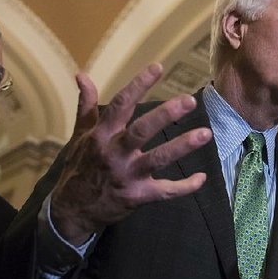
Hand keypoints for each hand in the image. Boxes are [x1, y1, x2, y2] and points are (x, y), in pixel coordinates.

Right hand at [50, 63, 211, 244]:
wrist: (72, 210)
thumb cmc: (80, 167)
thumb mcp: (80, 136)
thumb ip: (87, 105)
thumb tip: (82, 74)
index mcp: (101, 135)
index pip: (120, 104)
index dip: (138, 85)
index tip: (158, 67)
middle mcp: (114, 153)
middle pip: (142, 130)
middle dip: (166, 114)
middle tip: (190, 101)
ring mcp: (127, 175)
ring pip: (158, 159)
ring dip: (182, 146)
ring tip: (205, 133)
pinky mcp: (137, 196)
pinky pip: (165, 191)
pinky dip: (185, 186)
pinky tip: (202, 178)